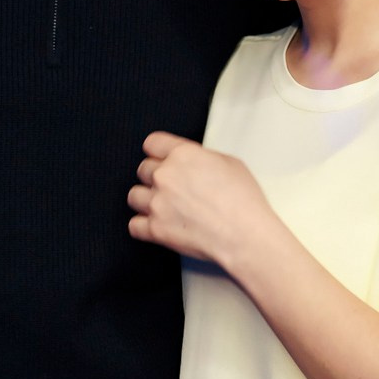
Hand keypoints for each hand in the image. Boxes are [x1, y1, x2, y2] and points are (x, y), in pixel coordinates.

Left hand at [127, 131, 273, 270]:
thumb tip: (192, 161)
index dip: (158, 152)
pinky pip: (134, 225)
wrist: (244, 235)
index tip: (161, 159)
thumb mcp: (229, 163)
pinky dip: (144, 226)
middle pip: (143, 170)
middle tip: (172, 188)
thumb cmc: (244, 201)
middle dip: (155, 177)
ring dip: (146, 201)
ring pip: (134, 196)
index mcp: (182, 154)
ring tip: (164, 208)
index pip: (152, 143)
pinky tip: (158, 225)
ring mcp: (157, 203)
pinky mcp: (155, 229)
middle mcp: (165, 175)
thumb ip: (201, 157)